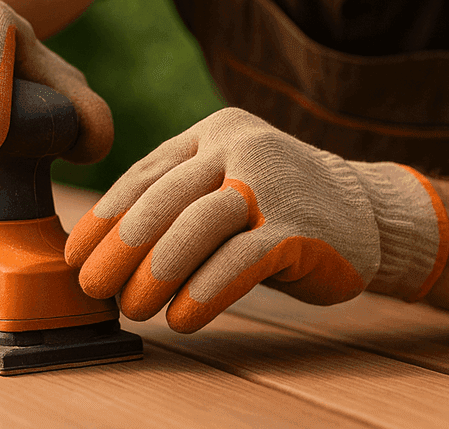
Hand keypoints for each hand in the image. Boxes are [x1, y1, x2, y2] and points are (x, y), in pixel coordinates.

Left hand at [65, 108, 448, 332]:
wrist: (371, 211)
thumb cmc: (281, 204)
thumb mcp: (230, 179)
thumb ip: (180, 196)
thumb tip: (107, 247)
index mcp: (215, 132)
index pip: (147, 173)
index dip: (107, 217)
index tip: (77, 254)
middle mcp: (240, 147)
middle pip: (165, 198)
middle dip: (122, 247)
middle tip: (93, 287)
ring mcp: (272, 185)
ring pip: (198, 225)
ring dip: (157, 272)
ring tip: (134, 309)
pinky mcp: (298, 228)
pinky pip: (240, 260)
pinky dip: (205, 291)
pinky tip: (183, 317)